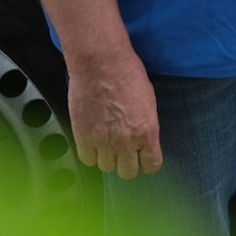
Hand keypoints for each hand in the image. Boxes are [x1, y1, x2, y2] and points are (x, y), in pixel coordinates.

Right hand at [66, 47, 161, 178]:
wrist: (101, 63)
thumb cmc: (128, 73)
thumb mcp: (148, 101)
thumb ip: (146, 125)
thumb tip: (144, 140)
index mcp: (147, 131)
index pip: (152, 164)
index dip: (148, 164)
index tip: (144, 160)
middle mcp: (126, 141)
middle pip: (128, 172)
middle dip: (127, 163)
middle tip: (124, 153)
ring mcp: (103, 141)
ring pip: (106, 168)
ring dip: (108, 158)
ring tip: (107, 143)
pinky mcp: (83, 137)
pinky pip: (87, 160)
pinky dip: (91, 154)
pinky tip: (93, 142)